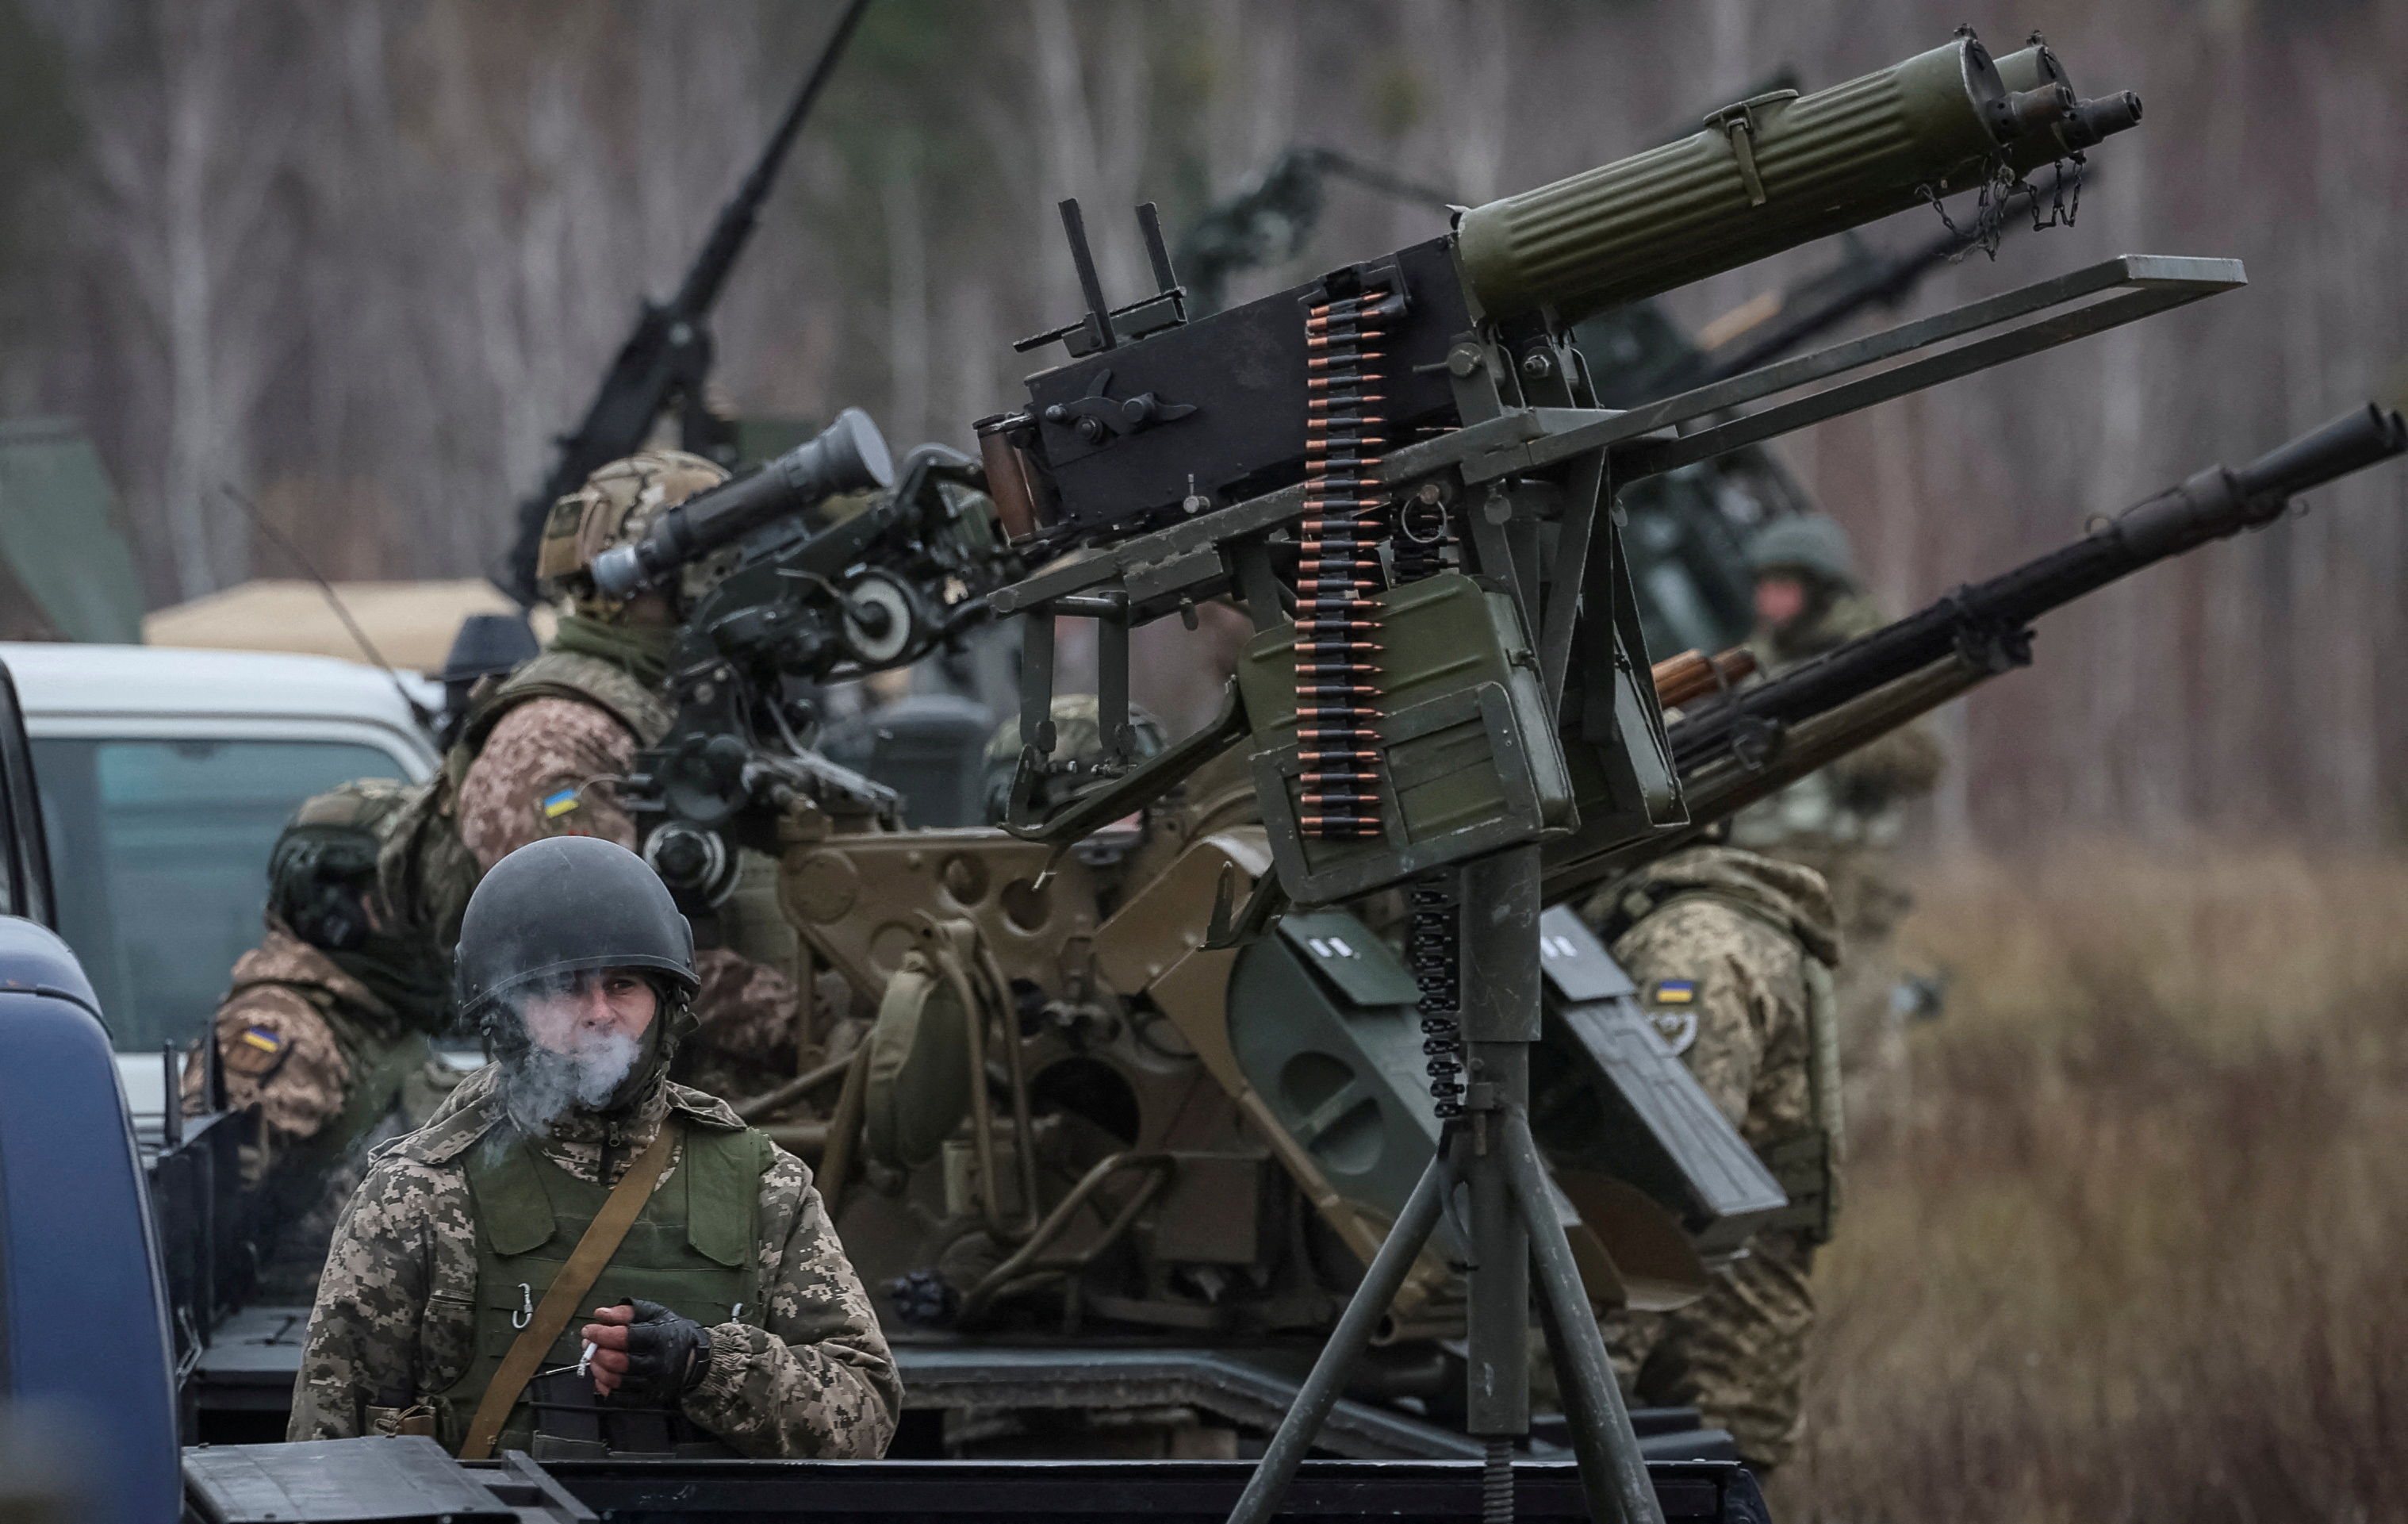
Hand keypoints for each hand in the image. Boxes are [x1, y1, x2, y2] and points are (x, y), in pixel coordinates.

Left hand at [580, 1300, 711, 1401]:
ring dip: (597, 1368)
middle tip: (589, 1343)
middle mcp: (656, 1363)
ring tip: (594, 1357)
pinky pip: (619, 1398)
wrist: (695, 1361)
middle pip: (617, 1361)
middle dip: (597, 1351)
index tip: (588, 1330)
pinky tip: (601, 1375)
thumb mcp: (655, 1314)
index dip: (601, 1334)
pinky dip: (604, 1387)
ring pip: (615, 1380)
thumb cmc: (671, 1333)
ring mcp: (652, 1384)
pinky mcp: (647, 1399)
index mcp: (659, 1338)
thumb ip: (628, 1311)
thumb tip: (600, 1315)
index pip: (624, 1337)